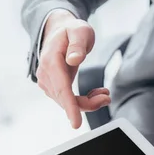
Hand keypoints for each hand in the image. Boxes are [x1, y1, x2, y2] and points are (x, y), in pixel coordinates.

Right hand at [36, 10, 110, 128]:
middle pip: (66, 99)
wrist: (61, 31)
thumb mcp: (80, 31)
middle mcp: (46, 74)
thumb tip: (74, 60)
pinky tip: (96, 94)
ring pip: (67, 102)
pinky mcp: (53, 86)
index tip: (76, 123)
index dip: (70, 106)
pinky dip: (83, 101)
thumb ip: (78, 45)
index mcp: (51, 60)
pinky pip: (67, 99)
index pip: (61, 88)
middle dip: (88, 103)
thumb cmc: (72, 31)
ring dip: (87, 102)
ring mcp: (48, 82)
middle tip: (107, 97)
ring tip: (104, 93)